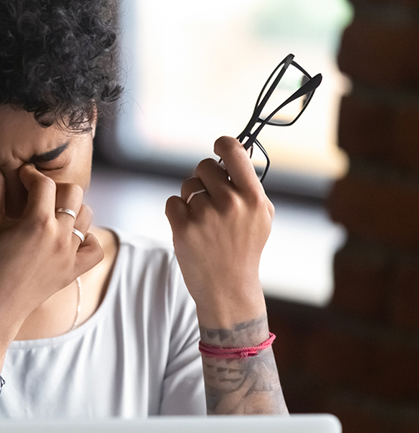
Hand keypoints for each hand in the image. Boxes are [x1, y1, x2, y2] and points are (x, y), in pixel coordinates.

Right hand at [0, 165, 103, 341]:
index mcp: (37, 223)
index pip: (43, 184)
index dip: (31, 174)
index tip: (22, 176)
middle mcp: (59, 236)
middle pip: (74, 193)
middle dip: (56, 188)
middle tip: (38, 195)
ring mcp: (70, 254)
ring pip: (86, 216)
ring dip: (72, 209)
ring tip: (52, 214)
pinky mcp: (74, 271)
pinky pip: (95, 248)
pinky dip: (87, 239)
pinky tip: (69, 237)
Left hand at [164, 136, 273, 327]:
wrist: (228, 287)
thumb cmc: (244, 246)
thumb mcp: (260, 215)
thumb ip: (249, 183)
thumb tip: (234, 150)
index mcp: (253, 197)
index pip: (233, 150)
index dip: (222, 144)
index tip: (217, 148)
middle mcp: (230, 203)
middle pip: (204, 166)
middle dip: (204, 179)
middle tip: (211, 200)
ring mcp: (205, 216)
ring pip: (187, 186)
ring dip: (191, 198)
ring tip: (204, 221)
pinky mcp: (183, 228)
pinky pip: (172, 202)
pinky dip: (177, 212)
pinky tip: (191, 228)